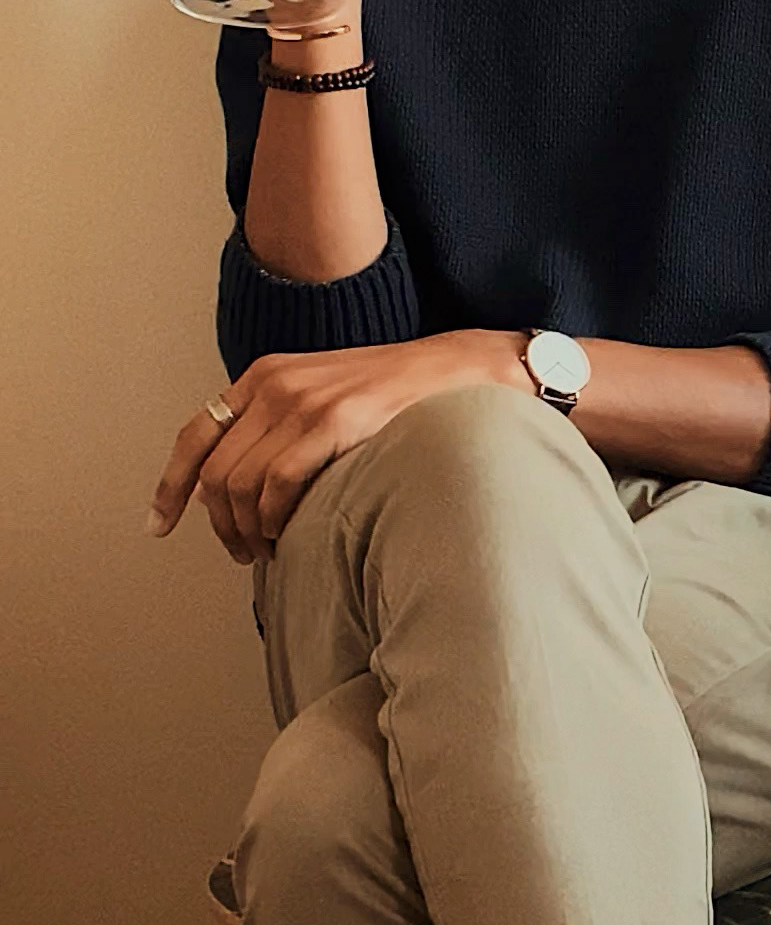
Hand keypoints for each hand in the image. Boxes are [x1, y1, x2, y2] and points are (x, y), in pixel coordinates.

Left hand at [148, 331, 525, 565]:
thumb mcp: (325, 394)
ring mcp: (303, 400)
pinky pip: (278, 483)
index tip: (159, 525)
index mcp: (266, 376)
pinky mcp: (333, 420)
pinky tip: (289, 531)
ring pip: (240, 484)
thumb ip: (281, 425)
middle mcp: (274, 384)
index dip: (171, 487)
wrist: (456, 372)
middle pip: (215, 471)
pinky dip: (274, 518)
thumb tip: (243, 487)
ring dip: (246, 529)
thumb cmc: (397, 396)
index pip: (196, 435)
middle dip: (219, 524)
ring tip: (268, 548)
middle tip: (241, 553)